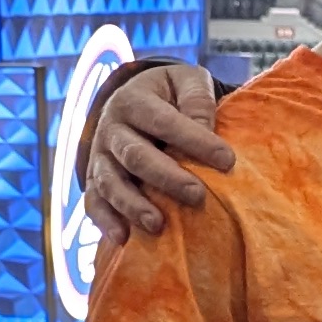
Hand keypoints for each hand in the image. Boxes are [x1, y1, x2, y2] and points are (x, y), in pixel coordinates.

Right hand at [85, 64, 231, 244]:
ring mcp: (100, 158)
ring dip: (133, 205)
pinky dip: (106, 221)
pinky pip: (94, 202)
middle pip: (135, 156)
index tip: (228, 161)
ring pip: (110, 183)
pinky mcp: (94, 182)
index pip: (163, 122)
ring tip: (159, 225)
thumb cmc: (170, 95)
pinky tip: (122, 239)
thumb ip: (197, 99)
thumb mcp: (185, 81)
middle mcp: (110, 129)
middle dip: (166, 178)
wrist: (133, 100)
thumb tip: (206, 129)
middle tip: (197, 196)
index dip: (195, 141)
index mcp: (133, 101)